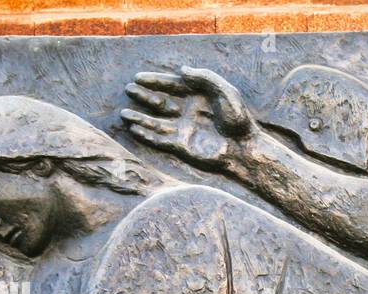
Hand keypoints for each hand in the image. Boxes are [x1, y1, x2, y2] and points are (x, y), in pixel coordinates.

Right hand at [123, 67, 253, 170]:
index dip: (155, 81)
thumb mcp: (225, 91)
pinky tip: (134, 130)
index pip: (172, 86)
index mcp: (198, 97)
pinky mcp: (182, 147)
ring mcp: (184, 130)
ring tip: (124, 114)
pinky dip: (147, 135)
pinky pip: (160, 140)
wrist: (244, 149)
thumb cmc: (238, 119)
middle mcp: (188, 112)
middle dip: (144, 96)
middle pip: (161, 102)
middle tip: (129, 90)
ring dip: (140, 118)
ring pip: (156, 122)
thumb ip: (204, 78)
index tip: (138, 78)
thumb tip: (181, 71)